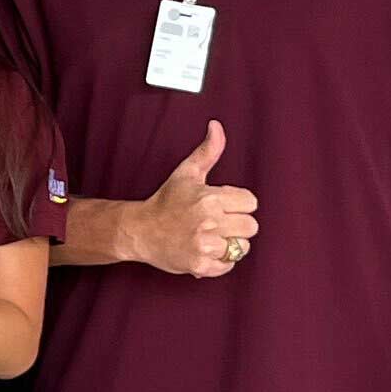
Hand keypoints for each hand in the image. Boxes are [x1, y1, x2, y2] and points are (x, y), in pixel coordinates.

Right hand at [134, 120, 260, 277]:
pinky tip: (205, 251)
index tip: (222, 206)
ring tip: (211, 237)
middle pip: (251, 226)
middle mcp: (208, 222)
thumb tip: (216, 125)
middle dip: (237, 224)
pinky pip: (228, 265)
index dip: (238, 204)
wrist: (139, 231)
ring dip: (229, 244)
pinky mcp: (200, 265)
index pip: (251, 202)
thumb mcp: (186, 173)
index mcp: (209, 198)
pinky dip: (220, 261)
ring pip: (241, 247)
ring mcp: (204, 245)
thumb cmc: (166, 201)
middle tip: (217, 223)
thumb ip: (208, 151)